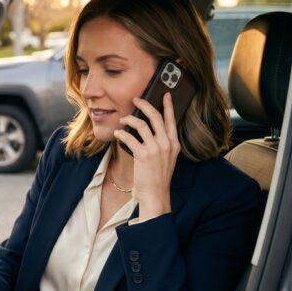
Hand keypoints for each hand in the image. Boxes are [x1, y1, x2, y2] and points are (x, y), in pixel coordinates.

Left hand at [114, 93, 179, 221]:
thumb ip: (161, 143)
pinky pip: (130, 137)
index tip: (165, 94)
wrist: (155, 195)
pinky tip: (117, 133)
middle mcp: (167, 144)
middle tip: (136, 99)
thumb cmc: (157, 177)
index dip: (168, 106)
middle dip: (145, 104)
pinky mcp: (143, 155)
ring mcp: (156, 149)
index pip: (171, 120)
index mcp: (173, 144)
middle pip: (156, 117)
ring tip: (122, 120)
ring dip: (129, 119)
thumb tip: (148, 127)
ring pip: (141, 124)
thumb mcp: (165, 158)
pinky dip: (122, 133)